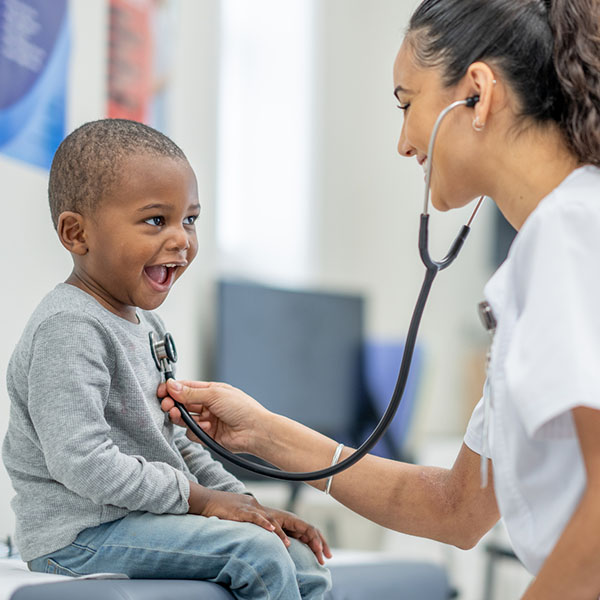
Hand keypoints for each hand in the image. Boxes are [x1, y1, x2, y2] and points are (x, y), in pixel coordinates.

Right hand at [158, 380, 270, 453]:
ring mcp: (208, 420)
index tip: (162, 391)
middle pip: (183, 403)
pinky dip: (195, 430)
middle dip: (173, 404)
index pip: (186, 388)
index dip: (173, 389)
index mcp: (211, 391)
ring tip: (178, 415)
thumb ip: (191, 393)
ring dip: (180, 416)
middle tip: (167, 405)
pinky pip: (192, 433)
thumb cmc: (242, 409)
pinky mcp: (208, 435)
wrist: (255, 431)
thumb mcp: (214, 395)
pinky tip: (206, 427)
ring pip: (185, 418)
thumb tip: (172, 385)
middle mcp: (208, 405)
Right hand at [188, 484, 330, 562]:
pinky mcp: (242, 512)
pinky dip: (265, 525)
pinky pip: (256, 518)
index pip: (298, 525)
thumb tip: (273, 540)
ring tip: (295, 548)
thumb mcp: (249, 521)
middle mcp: (266, 511)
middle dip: (312, 538)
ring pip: (277, 521)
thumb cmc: (227, 511)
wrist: (207, 500)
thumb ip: (262, 528)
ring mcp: (255, 510)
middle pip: (295, 522)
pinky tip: (273, 532)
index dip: (313, 537)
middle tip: (323, 554)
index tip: (324, 553)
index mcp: (270, 514)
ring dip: (286, 535)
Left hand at [263, 506, 331, 564]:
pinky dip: (311, 548)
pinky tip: (314, 555)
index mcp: (293, 520)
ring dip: (318, 547)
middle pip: (314, 533)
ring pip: (311, 537)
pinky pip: (305, 540)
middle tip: (328, 557)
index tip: (319, 550)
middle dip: (322, 544)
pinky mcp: (293, 533)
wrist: (257, 514)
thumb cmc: (264, 518)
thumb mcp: (272, 524)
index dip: (315, 539)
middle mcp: (297, 524)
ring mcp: (296, 528)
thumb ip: (280, 534)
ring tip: (323, 560)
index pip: (309, 529)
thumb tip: (288, 545)